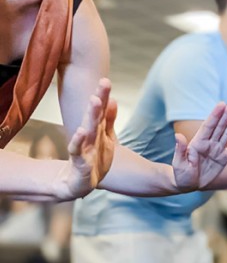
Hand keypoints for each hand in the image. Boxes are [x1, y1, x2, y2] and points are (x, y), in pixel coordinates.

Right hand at [54, 78, 116, 200]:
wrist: (79, 183)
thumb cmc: (94, 157)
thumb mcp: (105, 138)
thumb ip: (108, 120)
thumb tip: (112, 99)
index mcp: (97, 129)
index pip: (101, 109)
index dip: (103, 95)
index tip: (105, 80)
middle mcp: (89, 135)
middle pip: (95, 114)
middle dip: (99, 98)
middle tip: (104, 82)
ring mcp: (84, 147)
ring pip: (88, 128)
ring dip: (92, 114)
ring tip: (95, 100)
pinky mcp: (80, 162)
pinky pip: (78, 151)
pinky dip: (79, 141)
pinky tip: (81, 131)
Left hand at [172, 100, 226, 190]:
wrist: (187, 184)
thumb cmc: (181, 174)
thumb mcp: (179, 163)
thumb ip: (180, 149)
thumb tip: (178, 136)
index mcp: (198, 142)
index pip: (208, 126)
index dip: (215, 115)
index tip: (222, 104)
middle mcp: (209, 143)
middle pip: (220, 126)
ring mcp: (217, 149)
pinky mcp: (224, 156)